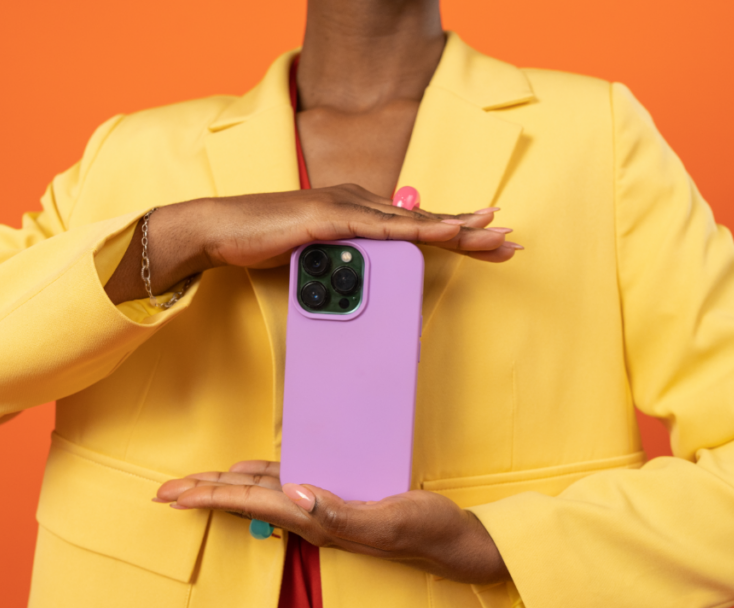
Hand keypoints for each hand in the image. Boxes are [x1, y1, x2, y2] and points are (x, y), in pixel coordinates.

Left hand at [154, 460, 510, 584]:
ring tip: (193, 484)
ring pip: (260, 493)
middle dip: (202, 494)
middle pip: (244, 501)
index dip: (210, 497)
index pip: (251, 504)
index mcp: (318, 520)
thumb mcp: (389, 520)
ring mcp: (324, 508)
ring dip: (224, 487)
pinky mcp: (338, 498)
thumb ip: (343, 513)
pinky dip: (259, 478)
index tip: (175, 495)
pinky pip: (287, 485)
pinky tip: (248, 474)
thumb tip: (297, 495)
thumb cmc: (426, 531)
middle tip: (164, 492)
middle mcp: (313, 515)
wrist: (453, 541)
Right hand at [168, 183, 520, 269]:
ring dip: (457, 229)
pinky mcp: (330, 218)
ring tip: (493, 237)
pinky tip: (445, 232)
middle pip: (425, 219)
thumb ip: (346, 261)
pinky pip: (383, 228)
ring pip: (413, 221)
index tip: (488, 242)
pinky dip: (418, 230)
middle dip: (471, 230)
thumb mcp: (317, 255)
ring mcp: (346, 206)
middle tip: (510, 240)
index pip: (416, 224)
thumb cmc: (265, 241)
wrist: (222, 230)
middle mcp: (359, 202)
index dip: (455, 231)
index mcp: (358, 210)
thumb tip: (367, 279)